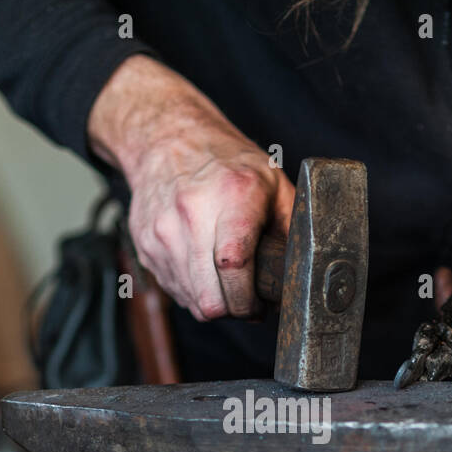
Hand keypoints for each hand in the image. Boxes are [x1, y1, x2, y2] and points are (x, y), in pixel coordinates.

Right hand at [88, 55, 294, 320]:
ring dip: (214, 303)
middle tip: (247, 302)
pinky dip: (193, 290)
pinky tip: (204, 270)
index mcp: (233, 194)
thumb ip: (293, 229)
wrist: (166, 140)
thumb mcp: (273, 184)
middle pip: (210, 296)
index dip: (249, 300)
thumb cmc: (227, 163)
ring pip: (191, 301)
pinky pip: (174, 290)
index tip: (260, 306)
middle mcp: (192, 212)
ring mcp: (163, 231)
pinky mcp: (146, 245)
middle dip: (234, 310)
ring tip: (228, 284)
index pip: (234, 266)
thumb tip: (306, 276)